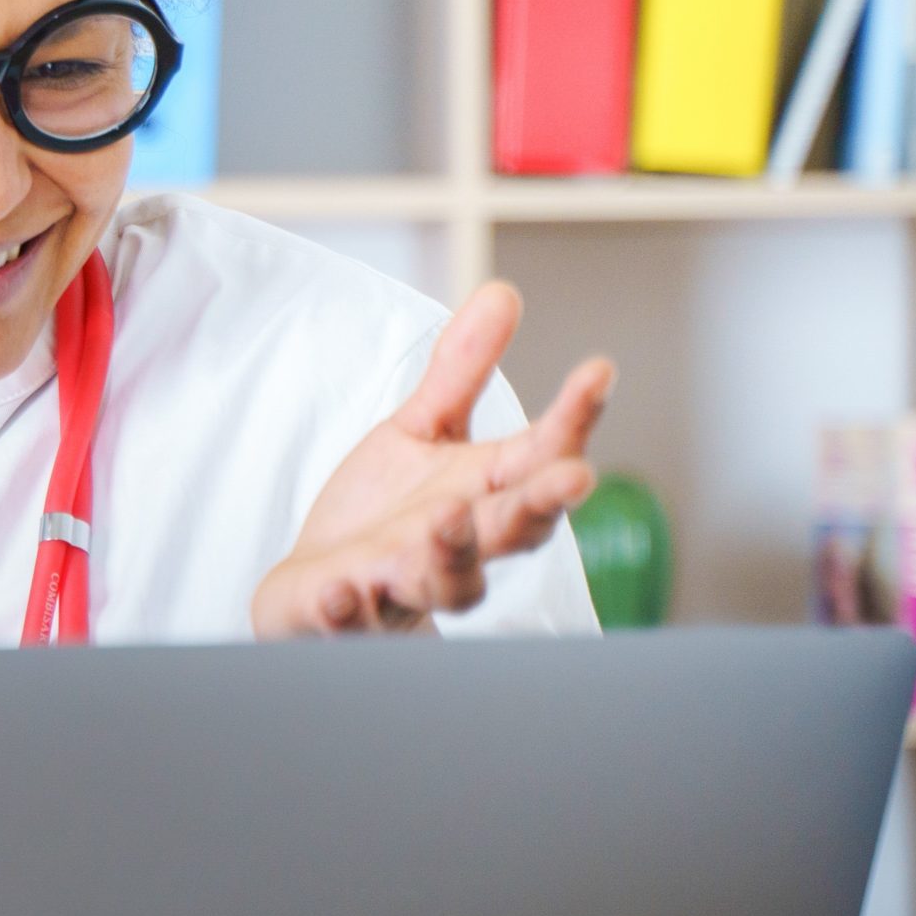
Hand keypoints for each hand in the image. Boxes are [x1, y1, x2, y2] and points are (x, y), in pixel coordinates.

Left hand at [251, 281, 613, 639]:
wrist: (316, 592)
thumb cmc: (384, 514)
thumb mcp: (420, 433)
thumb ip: (460, 373)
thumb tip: (503, 291)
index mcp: (485, 497)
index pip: (541, 457)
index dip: (574, 418)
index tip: (599, 371)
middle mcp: (461, 547)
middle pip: (514, 530)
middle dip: (542, 505)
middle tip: (575, 477)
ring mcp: (406, 587)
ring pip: (448, 584)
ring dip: (452, 555)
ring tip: (447, 517)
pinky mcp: (350, 619)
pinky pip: (351, 624)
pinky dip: (346, 612)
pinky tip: (338, 593)